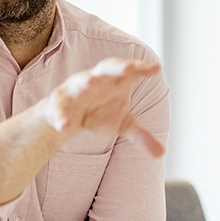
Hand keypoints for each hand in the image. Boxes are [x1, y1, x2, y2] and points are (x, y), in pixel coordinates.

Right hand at [41, 58, 164, 156]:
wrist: (68, 118)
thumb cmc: (99, 113)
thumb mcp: (122, 125)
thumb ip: (141, 136)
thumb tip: (161, 153)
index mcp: (114, 81)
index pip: (130, 72)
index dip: (142, 68)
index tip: (156, 68)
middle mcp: (96, 80)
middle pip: (107, 68)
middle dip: (118, 67)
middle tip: (130, 68)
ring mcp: (75, 88)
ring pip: (80, 81)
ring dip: (86, 81)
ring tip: (92, 82)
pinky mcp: (58, 101)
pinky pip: (58, 107)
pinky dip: (61, 116)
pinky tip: (65, 127)